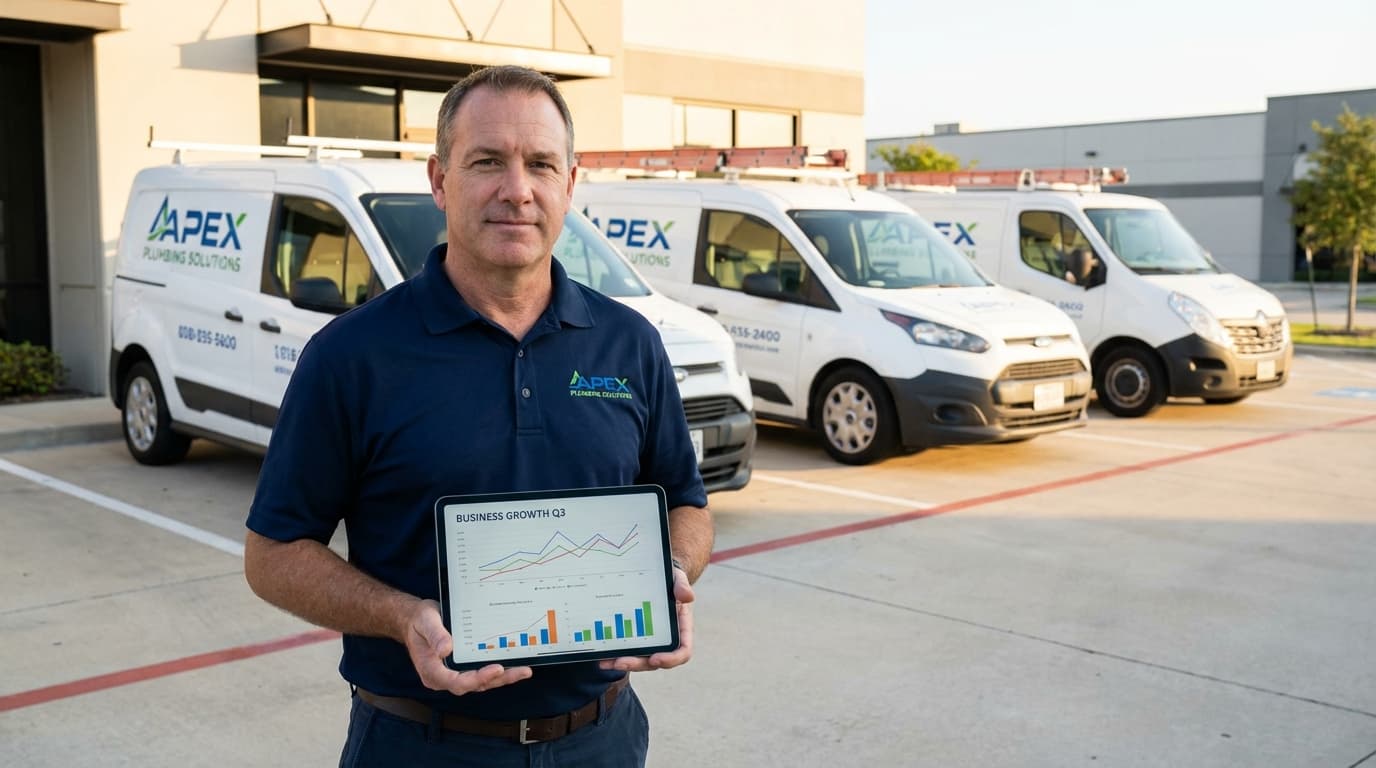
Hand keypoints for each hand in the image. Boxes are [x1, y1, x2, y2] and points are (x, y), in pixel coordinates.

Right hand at [405, 599, 532, 694]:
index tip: (497, 669)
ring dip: (503, 678)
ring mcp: (454, 674)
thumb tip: (446, 649)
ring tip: (524, 671)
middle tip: (521, 671)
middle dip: (499, 680)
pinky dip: (498, 671)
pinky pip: (481, 673)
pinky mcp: (462, 668)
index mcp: (432, 671)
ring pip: (481, 682)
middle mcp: (444, 677)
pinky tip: (513, 664)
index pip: (457, 682)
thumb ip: (435, 635)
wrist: (415, 620)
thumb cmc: (419, 621)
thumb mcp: (425, 622)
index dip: (478, 678)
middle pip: (474, 685)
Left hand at [598, 566, 694, 672]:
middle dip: (637, 664)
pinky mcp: (637, 638)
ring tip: (605, 662)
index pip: (683, 651)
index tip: (656, 659)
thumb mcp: (676, 577)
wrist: (656, 577)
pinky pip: (628, 651)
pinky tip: (602, 656)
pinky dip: (615, 655)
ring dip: (623, 663)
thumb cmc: (669, 579)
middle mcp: (667, 639)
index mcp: (681, 628)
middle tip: (620, 662)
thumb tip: (687, 596)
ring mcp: (651, 641)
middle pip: (655, 661)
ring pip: (639, 660)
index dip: (671, 659)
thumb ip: (681, 585)